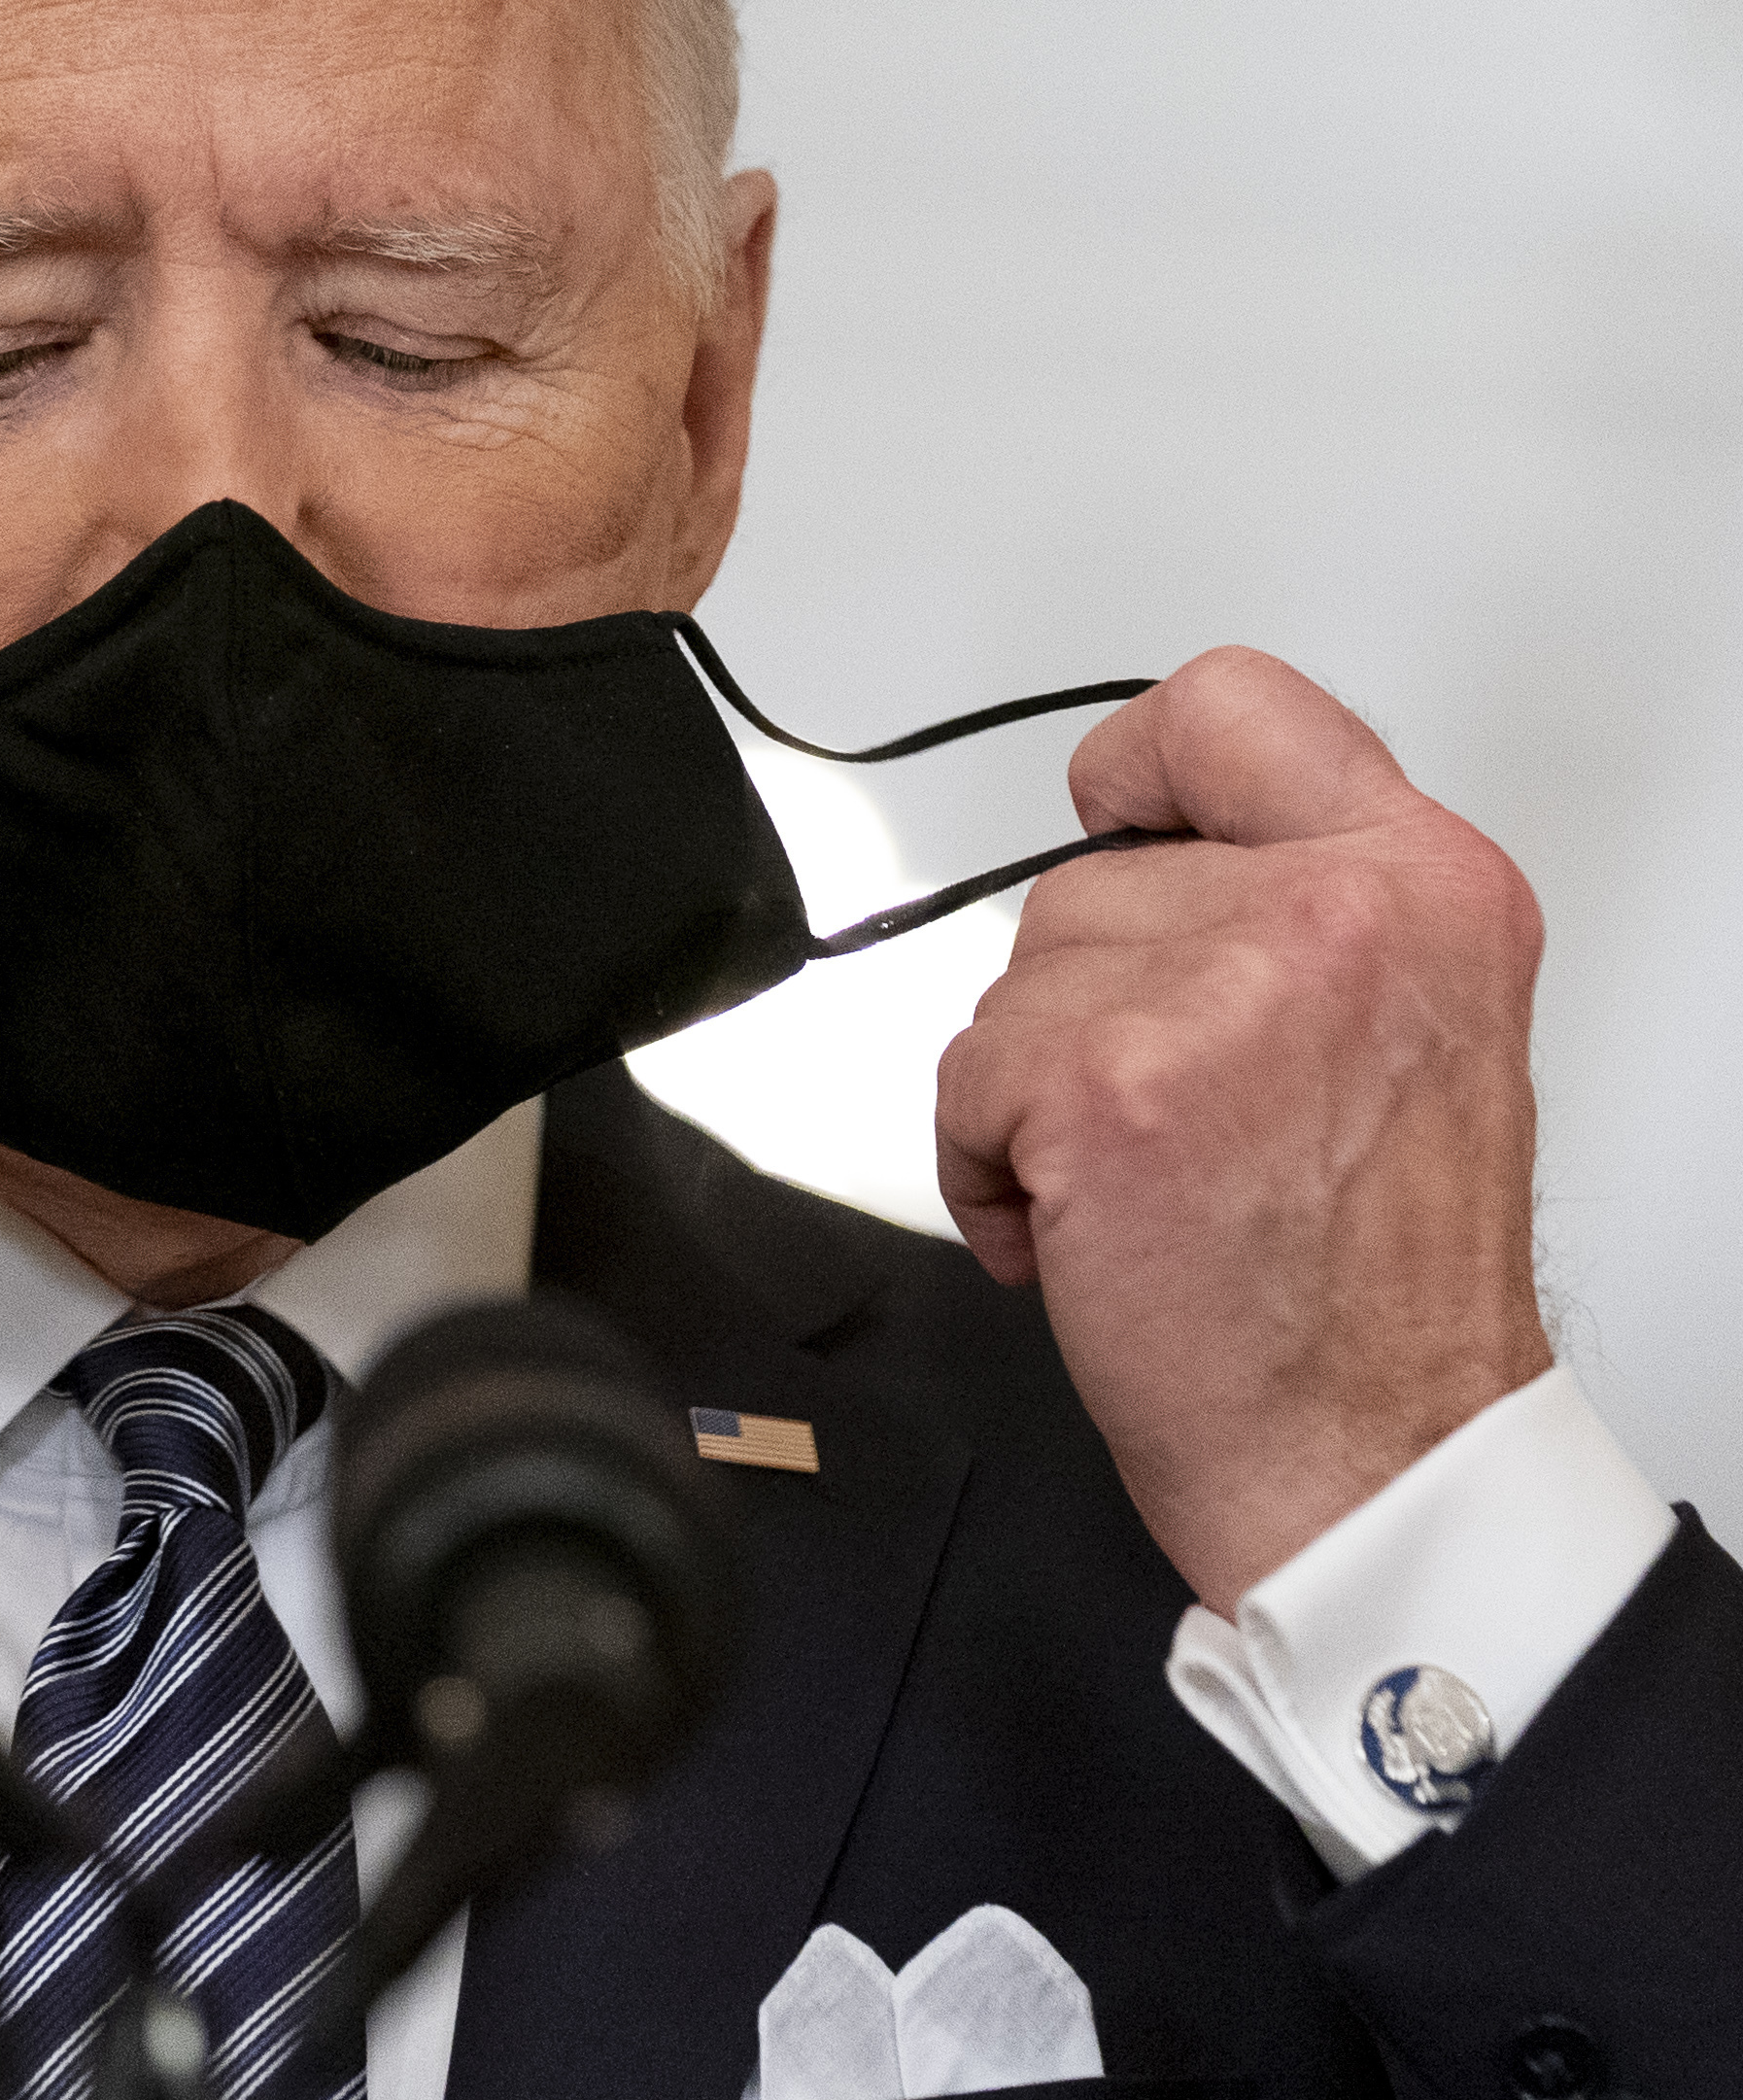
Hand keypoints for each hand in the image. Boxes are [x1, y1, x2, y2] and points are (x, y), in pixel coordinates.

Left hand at [936, 648, 1550, 1612]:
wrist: (1375, 1457)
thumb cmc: (1377, 1289)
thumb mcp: (1412, 1038)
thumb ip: (1308, 921)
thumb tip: (1161, 870)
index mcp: (1428, 881)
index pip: (1231, 709)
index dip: (1140, 774)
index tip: (1123, 836)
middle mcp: (1339, 911)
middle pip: (1083, 885)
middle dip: (1082, 1010)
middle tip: (1169, 1130)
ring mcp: (1220, 991)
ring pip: (1015, 988)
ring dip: (1031, 1098)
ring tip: (1138, 1195)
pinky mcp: (1106, 1086)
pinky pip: (963, 1082)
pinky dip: (983, 1170)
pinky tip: (1080, 1237)